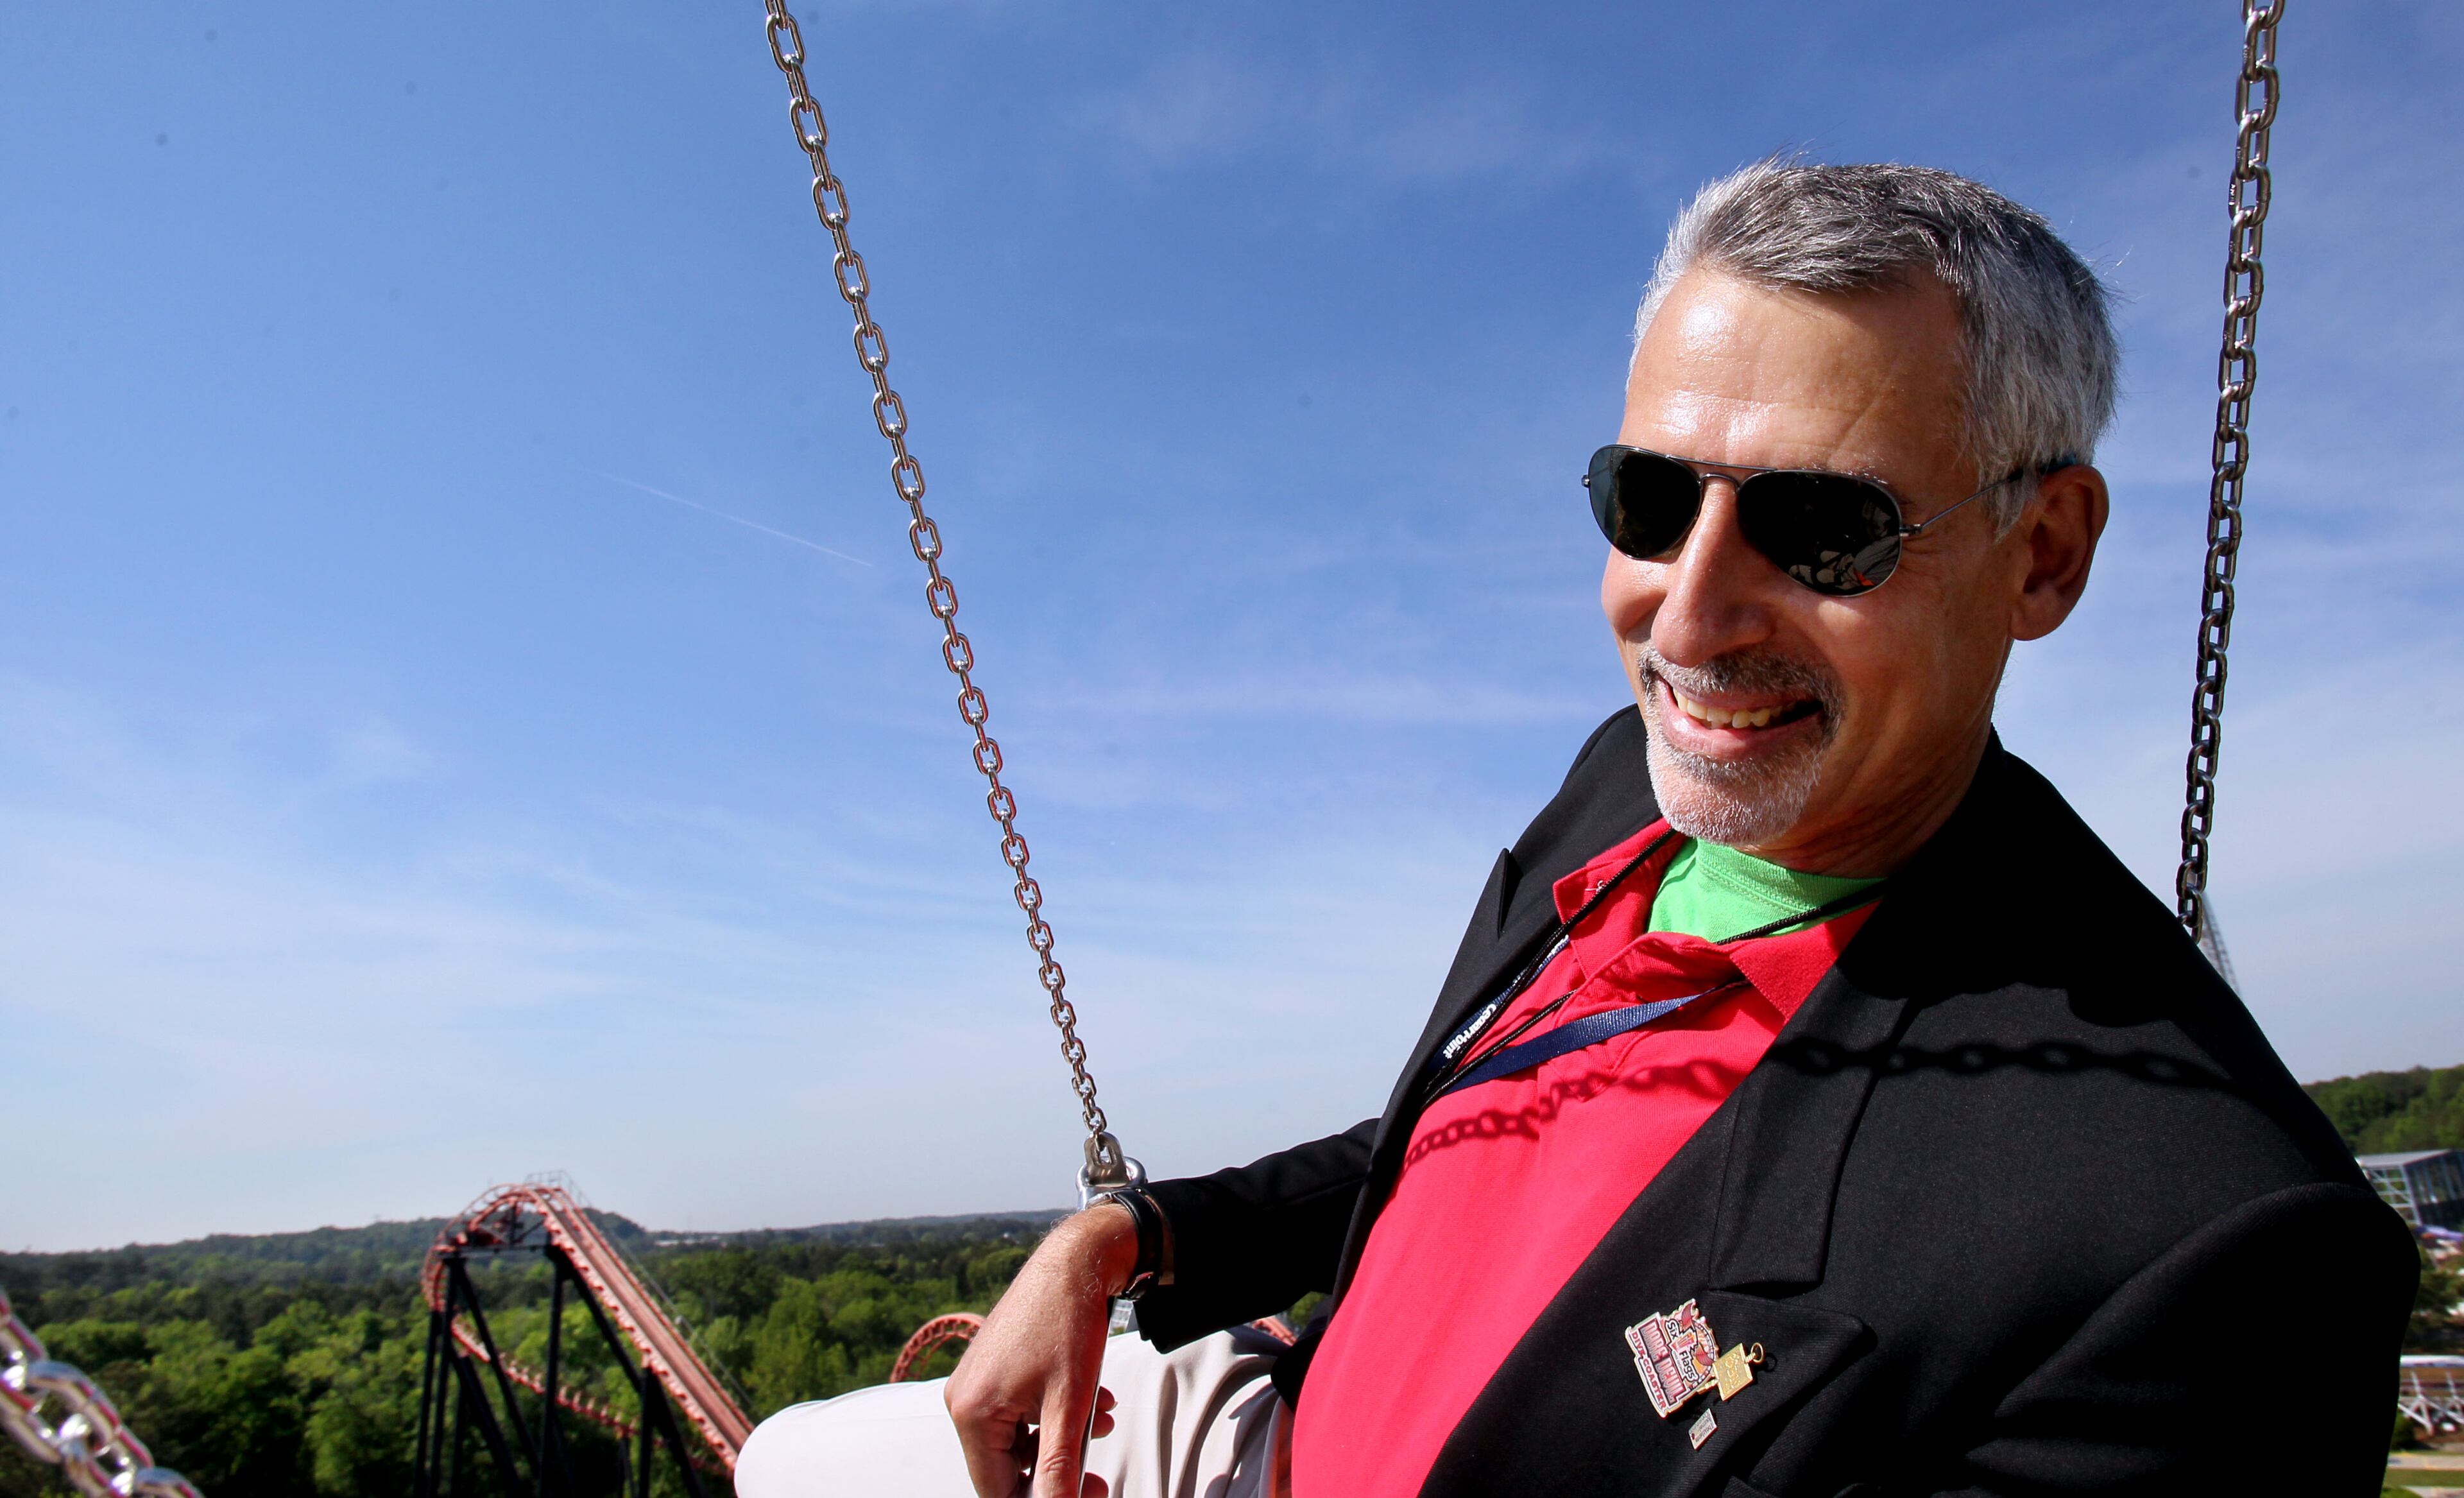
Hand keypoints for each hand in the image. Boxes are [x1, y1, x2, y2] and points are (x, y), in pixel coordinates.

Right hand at [946, 1205, 1136, 1496]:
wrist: (1074, 1262)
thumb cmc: (1067, 1323)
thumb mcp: (1069, 1406)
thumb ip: (1059, 1468)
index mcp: (972, 1414)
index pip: (996, 1490)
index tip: (1085, 1493)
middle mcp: (963, 1400)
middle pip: (1006, 1466)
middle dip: (1055, 1469)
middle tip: (1097, 1478)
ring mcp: (975, 1383)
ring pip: (1018, 1438)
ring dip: (1060, 1439)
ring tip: (1101, 1420)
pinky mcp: (991, 1370)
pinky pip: (1018, 1412)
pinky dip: (1052, 1414)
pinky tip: (1091, 1401)